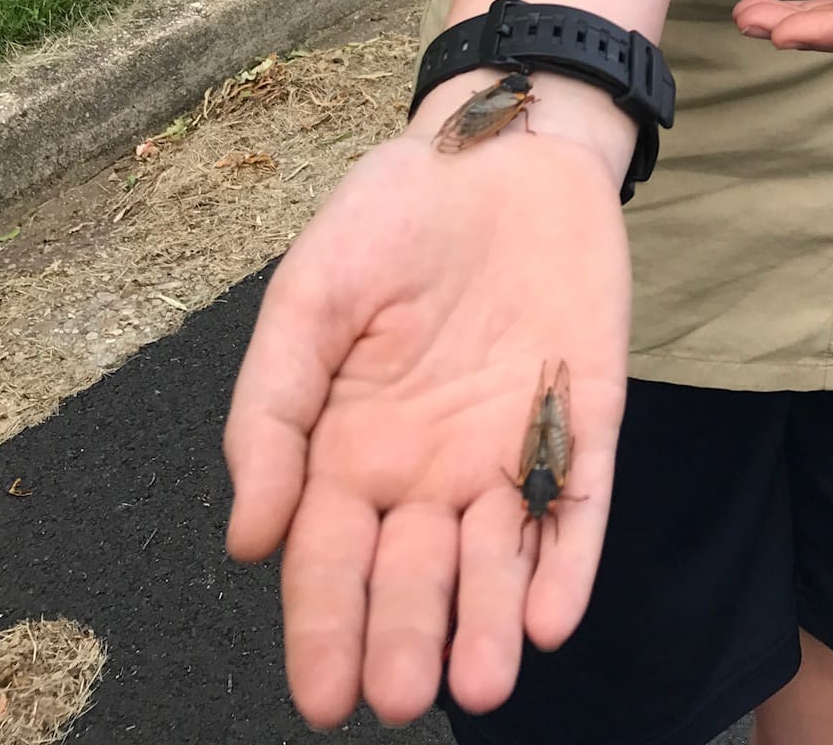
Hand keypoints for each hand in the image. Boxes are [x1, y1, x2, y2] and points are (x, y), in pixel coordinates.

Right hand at [223, 94, 630, 730]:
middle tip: (397, 694)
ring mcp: (510, 446)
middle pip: (413, 575)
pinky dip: (567, 559)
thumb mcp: (311, 294)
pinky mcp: (585, 418)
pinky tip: (553, 613)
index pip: (330, 562)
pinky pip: (577, 501)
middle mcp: (429, 468)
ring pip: (499, 556)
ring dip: (492, 621)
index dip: (324, 628)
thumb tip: (247, 538)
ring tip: (484, 678)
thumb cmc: (394, 214)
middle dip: (405, 638)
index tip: (322, 697)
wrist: (504, 144)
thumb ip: (272, 409)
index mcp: (350, 448)